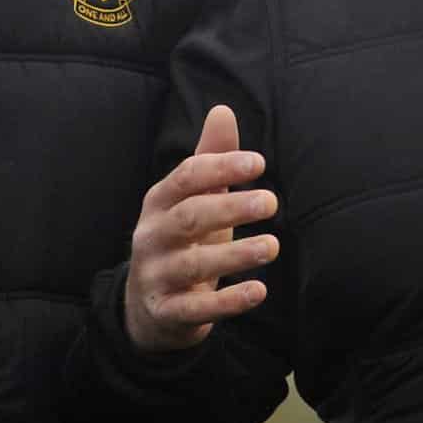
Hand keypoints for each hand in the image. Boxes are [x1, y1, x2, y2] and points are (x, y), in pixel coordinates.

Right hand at [123, 105, 279, 352]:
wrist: (150, 308)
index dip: (220, 167)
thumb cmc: (183, 242)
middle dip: (230, 208)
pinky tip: (259, 291)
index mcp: (160, 202)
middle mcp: (153, 236)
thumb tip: (223, 110)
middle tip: (272, 201)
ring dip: (235, 254)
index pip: (185, 178)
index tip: (259, 163)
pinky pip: (196, 309)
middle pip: (189, 217)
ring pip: (193, 264)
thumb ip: (211, 160)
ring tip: (272, 246)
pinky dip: (228, 301)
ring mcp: (157, 275)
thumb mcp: (195, 201)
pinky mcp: (167, 312)